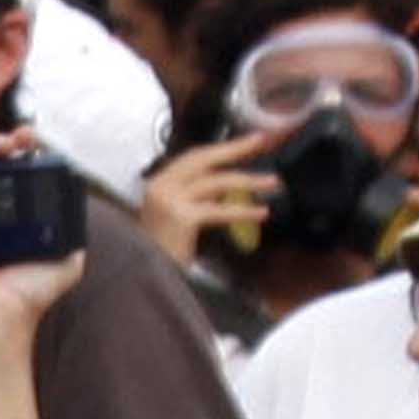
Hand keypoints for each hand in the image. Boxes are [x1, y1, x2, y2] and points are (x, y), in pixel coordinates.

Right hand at [138, 131, 276, 257]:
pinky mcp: (180, 217)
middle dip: (236, 149)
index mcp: (158, 185)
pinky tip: (260, 212)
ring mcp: (168, 201)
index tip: (248, 141)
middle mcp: (160, 188)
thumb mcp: (177, 217)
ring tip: (272, 182)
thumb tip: (232, 185)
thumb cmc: (161, 253)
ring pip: (216, 181)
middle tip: (262, 142)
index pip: (194, 157)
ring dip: (248, 181)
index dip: (223, 148)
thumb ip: (198, 197)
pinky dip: (243, 211)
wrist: (146, 278)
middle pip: (203, 158)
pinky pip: (219, 209)